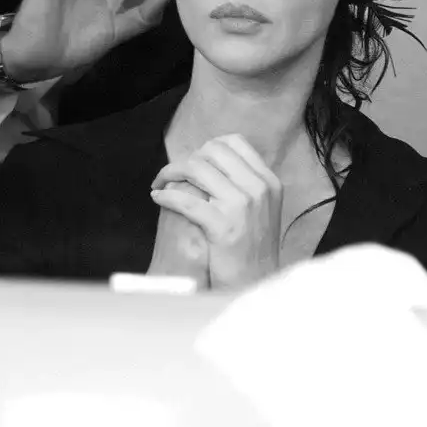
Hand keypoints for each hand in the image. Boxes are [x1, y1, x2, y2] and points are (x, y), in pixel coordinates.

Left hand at [150, 135, 282, 290]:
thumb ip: (244, 183)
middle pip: (212, 151)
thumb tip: (213, 159)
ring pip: (196, 169)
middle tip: (171, 173)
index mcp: (268, 181)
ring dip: (170, 172)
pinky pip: (186, 200)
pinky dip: (167, 195)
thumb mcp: (261, 209)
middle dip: (186, 158)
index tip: (193, 161)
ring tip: (160, 182)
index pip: (234, 142)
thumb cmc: (251, 250)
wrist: (255, 284)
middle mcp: (258, 188)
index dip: (207, 147)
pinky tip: (158, 198)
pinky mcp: (223, 225)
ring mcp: (242, 205)